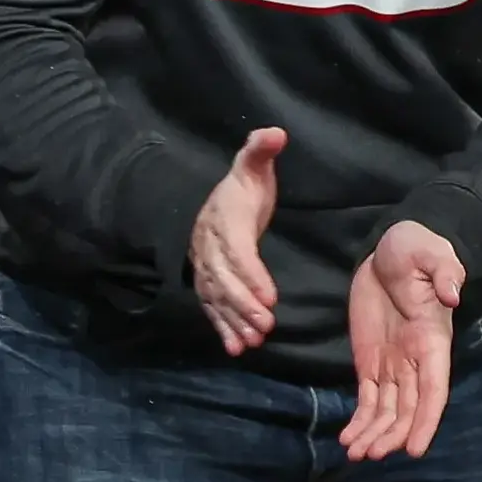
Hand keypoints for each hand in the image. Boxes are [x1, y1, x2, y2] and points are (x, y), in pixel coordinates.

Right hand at [189, 127, 283, 354]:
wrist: (213, 203)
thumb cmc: (243, 186)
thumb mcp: (253, 165)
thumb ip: (261, 149)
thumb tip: (276, 133)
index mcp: (224, 220)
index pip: (236, 250)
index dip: (250, 274)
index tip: (269, 295)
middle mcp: (209, 247)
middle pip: (223, 280)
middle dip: (243, 304)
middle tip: (266, 324)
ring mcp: (205, 267)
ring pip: (216, 298)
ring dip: (233, 321)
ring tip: (253, 340)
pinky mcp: (208, 283)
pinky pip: (211, 308)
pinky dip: (222, 329)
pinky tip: (235, 348)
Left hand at [342, 219, 463, 460]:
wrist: (389, 249)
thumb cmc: (416, 250)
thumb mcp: (431, 255)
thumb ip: (444, 274)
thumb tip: (452, 295)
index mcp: (433, 342)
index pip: (433, 389)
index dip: (426, 420)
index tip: (414, 449)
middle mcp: (416, 361)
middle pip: (408, 408)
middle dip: (392, 434)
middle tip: (371, 455)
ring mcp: (393, 364)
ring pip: (388, 410)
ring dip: (374, 434)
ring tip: (355, 455)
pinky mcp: (371, 362)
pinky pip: (368, 398)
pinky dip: (359, 421)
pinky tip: (348, 440)